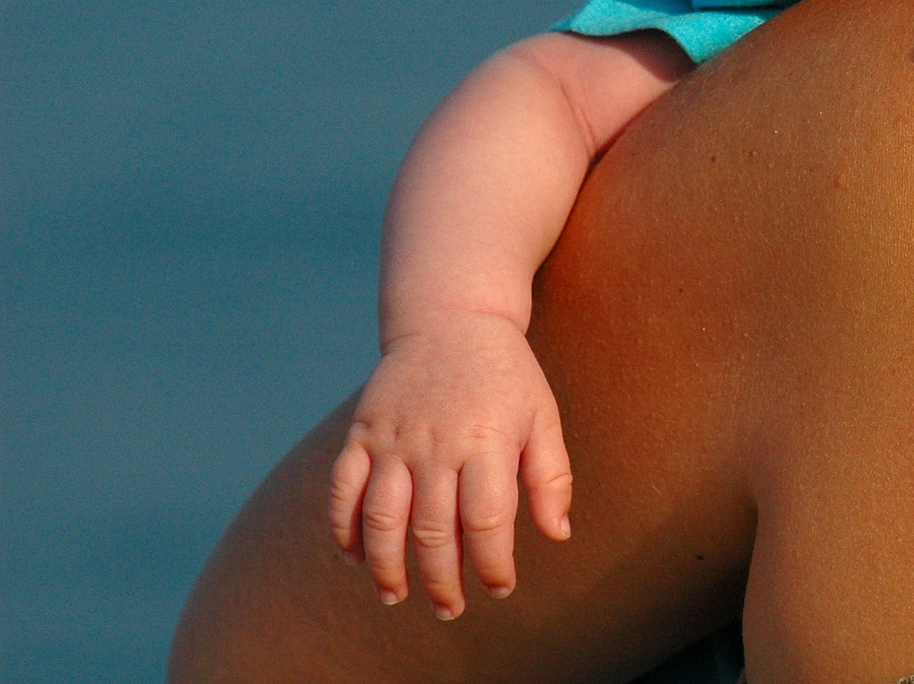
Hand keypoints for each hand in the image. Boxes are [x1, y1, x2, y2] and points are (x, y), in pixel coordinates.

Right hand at [329, 314, 572, 618]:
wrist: (452, 317)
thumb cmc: (506, 375)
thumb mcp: (542, 415)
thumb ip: (551, 476)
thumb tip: (558, 535)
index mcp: (488, 440)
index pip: (487, 520)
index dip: (493, 563)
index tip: (499, 588)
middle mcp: (437, 443)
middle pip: (433, 528)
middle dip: (441, 579)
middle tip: (451, 608)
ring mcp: (394, 438)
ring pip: (382, 517)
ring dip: (386, 565)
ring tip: (396, 595)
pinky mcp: (363, 432)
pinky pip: (343, 489)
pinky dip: (344, 528)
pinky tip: (356, 557)